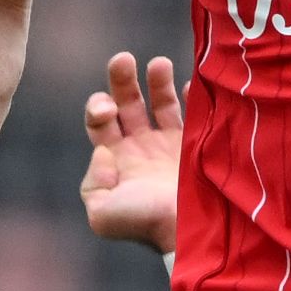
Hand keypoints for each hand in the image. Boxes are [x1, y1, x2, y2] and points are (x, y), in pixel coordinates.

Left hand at [79, 53, 183, 255]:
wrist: (192, 231)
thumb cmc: (146, 224)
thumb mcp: (102, 214)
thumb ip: (93, 183)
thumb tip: (104, 152)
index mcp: (116, 160)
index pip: (99, 121)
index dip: (98, 107)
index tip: (109, 110)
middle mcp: (141, 149)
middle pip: (126, 103)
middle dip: (121, 80)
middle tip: (122, 59)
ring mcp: (170, 146)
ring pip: (161, 103)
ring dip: (157, 80)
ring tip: (158, 63)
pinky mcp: (198, 143)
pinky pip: (195, 111)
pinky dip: (192, 96)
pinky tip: (190, 85)